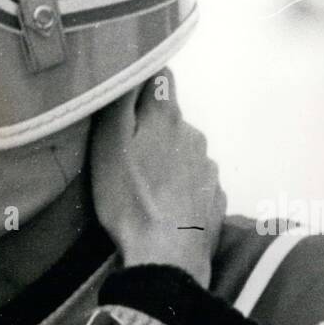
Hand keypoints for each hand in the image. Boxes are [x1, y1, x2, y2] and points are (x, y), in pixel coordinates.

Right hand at [89, 72, 225, 285]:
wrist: (167, 257)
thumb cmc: (130, 200)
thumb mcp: (108, 146)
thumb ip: (120, 102)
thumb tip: (133, 67)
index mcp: (167, 119)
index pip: (159, 79)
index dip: (141, 85)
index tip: (124, 99)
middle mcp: (194, 136)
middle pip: (170, 121)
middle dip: (151, 131)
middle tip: (126, 158)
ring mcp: (209, 169)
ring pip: (184, 153)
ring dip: (167, 163)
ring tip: (145, 191)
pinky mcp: (215, 199)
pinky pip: (195, 184)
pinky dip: (181, 190)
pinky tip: (165, 210)